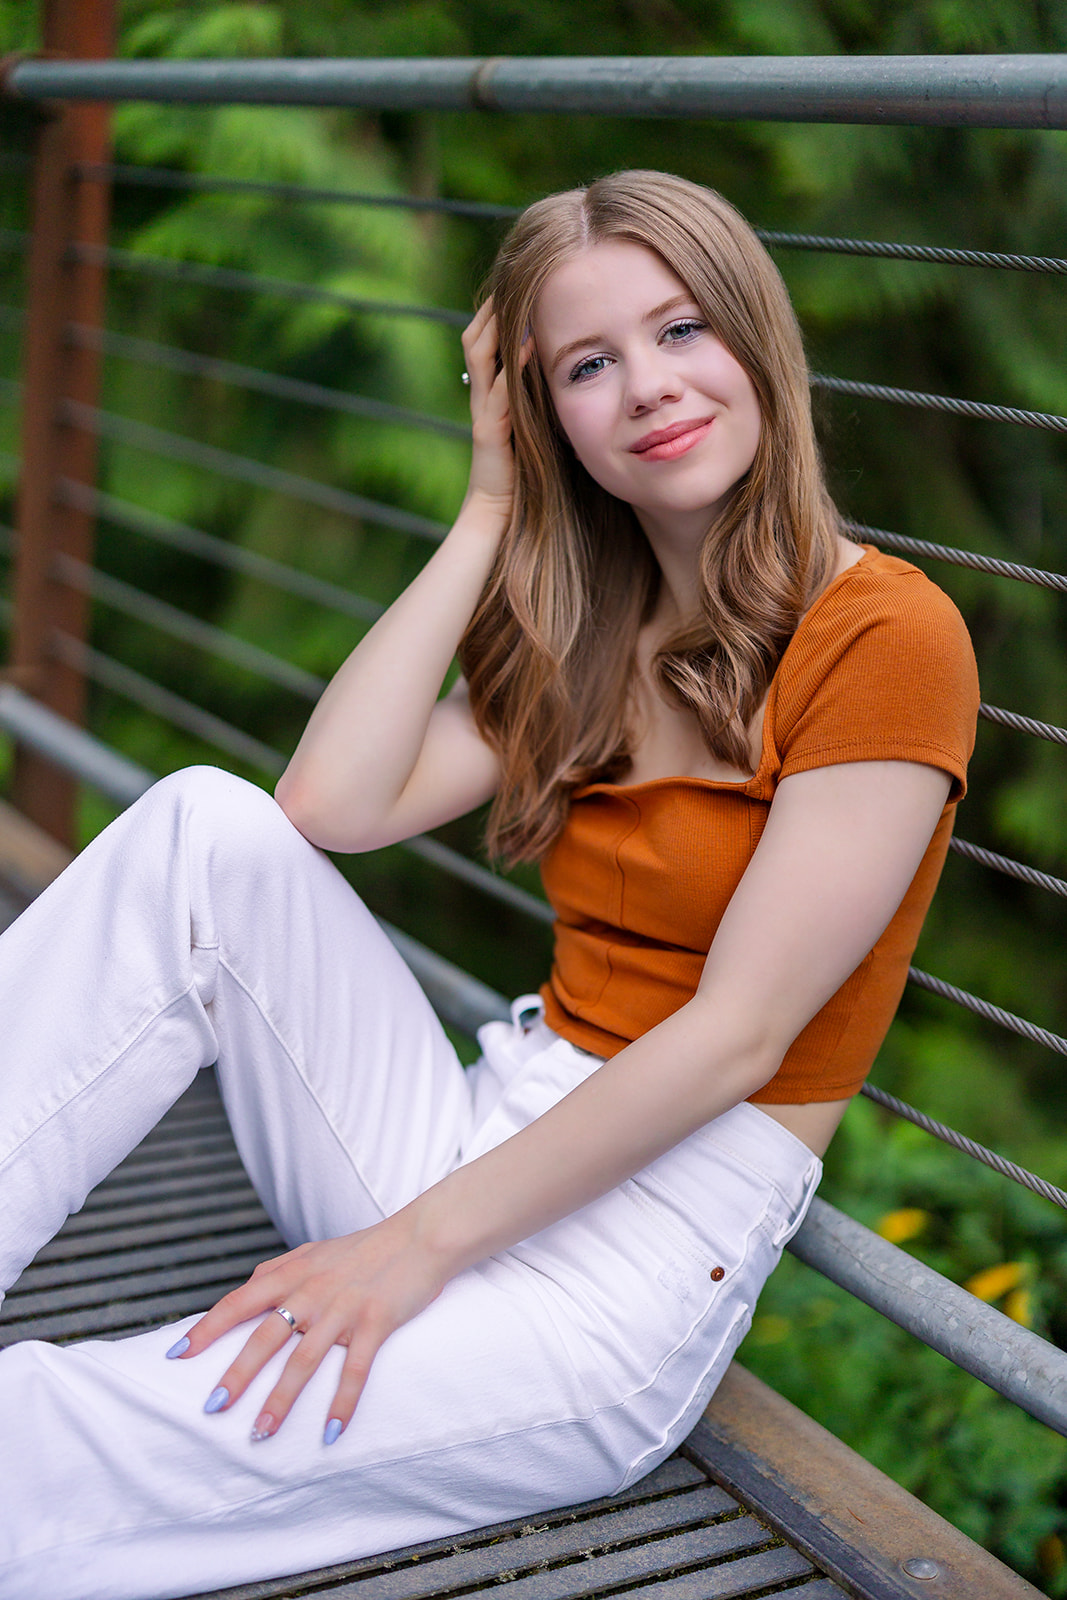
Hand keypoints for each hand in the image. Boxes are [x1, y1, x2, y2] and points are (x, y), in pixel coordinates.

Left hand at [172, 1212, 445, 1443]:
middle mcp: (313, 1290)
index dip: (207, 1329)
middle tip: (212, 1409)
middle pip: (265, 1337)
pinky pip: (355, 1369)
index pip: (239, 1302)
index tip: (177, 1355)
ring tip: (260, 1434)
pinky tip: (330, 1432)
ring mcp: (344, 1307)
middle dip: (236, 1375)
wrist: (420, 1236)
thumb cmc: (366, 1248)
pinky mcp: (376, 1322)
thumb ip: (279, 1269)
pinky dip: (342, 1402)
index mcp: (294, 1273)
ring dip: (280, 1400)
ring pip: (304, 1360)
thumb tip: (246, 1289)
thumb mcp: (315, 1251)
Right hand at [460, 298, 529, 514]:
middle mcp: (481, 398)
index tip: (514, 286)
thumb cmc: (520, 472)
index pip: (485, 344)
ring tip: (512, 300)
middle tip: (508, 279)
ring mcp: (482, 413)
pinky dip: (511, 367)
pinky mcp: (489, 432)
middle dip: (489, 310)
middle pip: (474, 341)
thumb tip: (556, 371)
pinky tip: (526, 345)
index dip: (494, 315)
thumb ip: (533, 401)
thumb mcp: (529, 426)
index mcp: (490, 396)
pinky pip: (497, 393)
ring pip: (479, 358)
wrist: (498, 511)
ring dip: (494, 327)